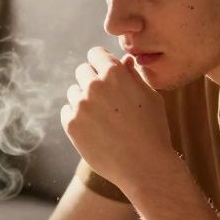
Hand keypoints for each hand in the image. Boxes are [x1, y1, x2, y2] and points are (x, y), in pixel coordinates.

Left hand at [60, 47, 175, 189]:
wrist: (144, 166)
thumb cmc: (153, 130)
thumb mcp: (150, 97)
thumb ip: (133, 75)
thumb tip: (123, 59)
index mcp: (115, 73)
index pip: (95, 54)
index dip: (101, 62)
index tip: (104, 73)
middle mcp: (94, 85)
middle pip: (82, 71)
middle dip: (91, 80)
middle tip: (106, 100)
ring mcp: (80, 106)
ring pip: (73, 92)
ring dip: (83, 99)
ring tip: (103, 118)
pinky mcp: (71, 125)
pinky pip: (66, 112)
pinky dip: (76, 117)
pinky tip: (94, 129)